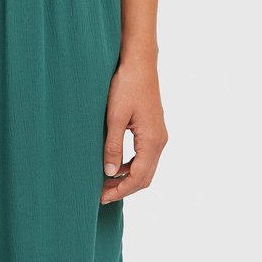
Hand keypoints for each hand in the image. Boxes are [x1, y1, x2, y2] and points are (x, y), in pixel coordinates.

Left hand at [101, 56, 167, 204]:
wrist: (140, 63)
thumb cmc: (126, 86)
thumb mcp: (115, 118)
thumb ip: (113, 147)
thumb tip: (110, 173)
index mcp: (152, 140)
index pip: (138, 177)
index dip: (120, 191)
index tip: (101, 197)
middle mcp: (160, 141)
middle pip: (145, 177)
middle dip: (124, 189)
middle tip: (101, 195)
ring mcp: (159, 136)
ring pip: (146, 169)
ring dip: (127, 179)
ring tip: (105, 184)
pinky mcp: (154, 131)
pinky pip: (145, 158)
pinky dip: (131, 167)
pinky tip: (115, 167)